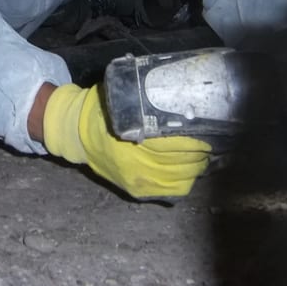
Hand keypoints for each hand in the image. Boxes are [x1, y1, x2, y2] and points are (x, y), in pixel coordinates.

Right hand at [42, 83, 210, 198]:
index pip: (180, 143)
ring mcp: (140, 181)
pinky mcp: (139, 191)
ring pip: (185, 178)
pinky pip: (175, 192)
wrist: (75, 133)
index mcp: (136, 138)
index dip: (200, 137)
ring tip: (203, 153)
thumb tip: (181, 94)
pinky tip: (191, 169)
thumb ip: (148, 100)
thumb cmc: (103, 111)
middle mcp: (140, 165)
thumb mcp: (123, 99)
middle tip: (211, 139)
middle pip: (187, 161)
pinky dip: (187, 180)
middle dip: (203, 150)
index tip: (210, 128)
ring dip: (198, 165)